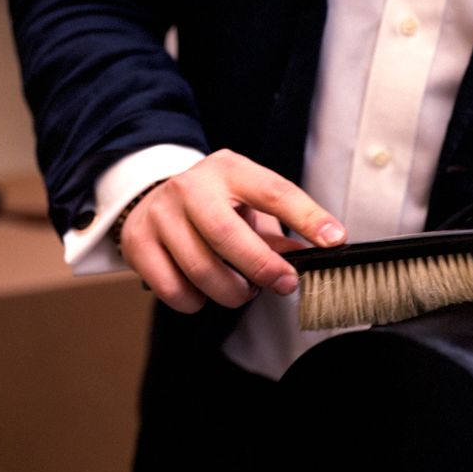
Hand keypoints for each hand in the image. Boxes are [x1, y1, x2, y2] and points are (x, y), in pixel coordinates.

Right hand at [119, 149, 346, 312]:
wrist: (153, 197)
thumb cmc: (215, 205)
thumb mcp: (250, 205)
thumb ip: (280, 231)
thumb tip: (314, 255)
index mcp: (229, 170)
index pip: (274, 192)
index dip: (307, 217)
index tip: (334, 240)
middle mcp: (190, 187)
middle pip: (228, 235)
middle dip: (263, 268)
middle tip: (285, 284)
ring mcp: (160, 214)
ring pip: (200, 269)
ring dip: (231, 291)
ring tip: (242, 289)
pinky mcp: (138, 243)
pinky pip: (174, 288)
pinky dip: (197, 301)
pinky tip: (204, 292)